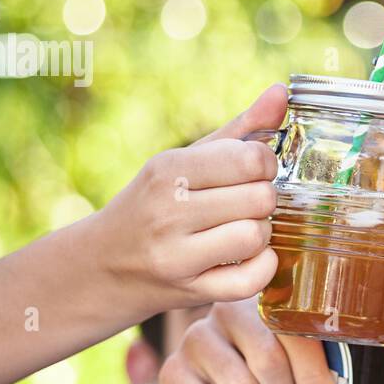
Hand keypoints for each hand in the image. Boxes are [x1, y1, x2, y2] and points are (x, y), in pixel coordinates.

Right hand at [93, 85, 286, 316]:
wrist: (102, 265)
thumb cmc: (154, 204)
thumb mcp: (187, 160)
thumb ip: (240, 129)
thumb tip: (282, 92)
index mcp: (169, 169)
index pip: (251, 159)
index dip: (266, 165)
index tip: (254, 172)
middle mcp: (168, 210)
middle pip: (260, 198)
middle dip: (265, 200)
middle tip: (248, 204)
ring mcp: (176, 255)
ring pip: (255, 237)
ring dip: (262, 234)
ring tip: (243, 230)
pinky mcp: (188, 291)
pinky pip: (249, 281)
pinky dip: (262, 269)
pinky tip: (251, 259)